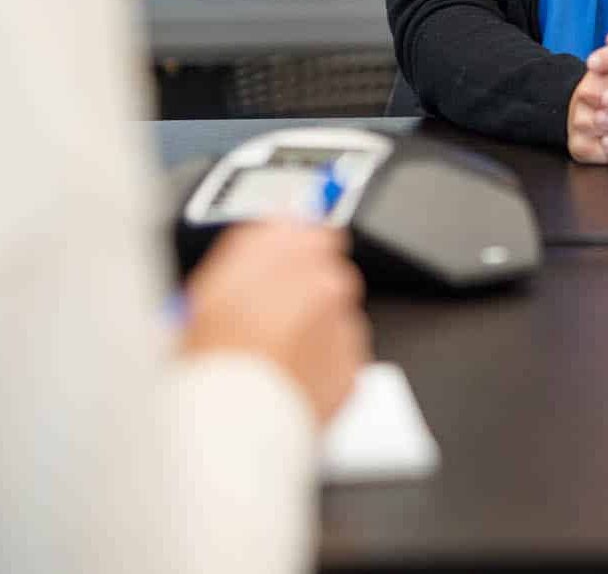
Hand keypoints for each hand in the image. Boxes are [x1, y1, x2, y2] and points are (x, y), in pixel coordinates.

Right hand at [179, 221, 370, 425]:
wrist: (227, 431)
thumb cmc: (204, 364)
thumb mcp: (206, 291)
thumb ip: (252, 251)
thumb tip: (279, 230)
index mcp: (284, 250)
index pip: (312, 228)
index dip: (297, 251)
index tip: (286, 266)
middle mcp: (322, 277)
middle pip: (326, 272)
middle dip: (304, 292)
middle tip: (268, 322)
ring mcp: (342, 323)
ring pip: (335, 315)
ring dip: (313, 329)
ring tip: (270, 361)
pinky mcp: (352, 365)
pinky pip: (342, 356)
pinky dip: (322, 366)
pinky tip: (285, 382)